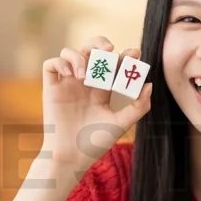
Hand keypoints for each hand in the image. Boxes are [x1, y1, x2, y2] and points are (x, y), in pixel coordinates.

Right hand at [41, 36, 152, 170]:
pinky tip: (72, 74)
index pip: (113, 65)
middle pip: (90, 50)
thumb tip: (149, 84)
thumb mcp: (121, 124)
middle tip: (110, 49)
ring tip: (86, 74)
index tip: (135, 53)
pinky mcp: (51, 89)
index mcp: (102, 90)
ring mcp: (67, 84)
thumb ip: (138, 106)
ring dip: (80, 55)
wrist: (72, 157)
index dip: (124, 55)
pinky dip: (61, 62)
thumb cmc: (95, 143)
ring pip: (70, 53)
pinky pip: (51, 64)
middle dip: (100, 43)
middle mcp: (84, 83)